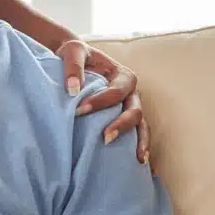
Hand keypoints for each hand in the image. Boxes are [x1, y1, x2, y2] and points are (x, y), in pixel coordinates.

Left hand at [57, 39, 149, 166]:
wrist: (75, 57)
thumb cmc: (75, 53)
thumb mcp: (73, 50)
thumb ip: (73, 67)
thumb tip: (72, 90)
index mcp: (122, 75)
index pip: (115, 91)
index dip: (100, 102)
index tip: (79, 111)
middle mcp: (131, 92)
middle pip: (134, 111)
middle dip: (122, 125)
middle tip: (105, 138)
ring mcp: (130, 106)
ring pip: (141, 126)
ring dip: (140, 142)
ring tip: (137, 160)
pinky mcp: (124, 118)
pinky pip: (136, 134)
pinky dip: (139, 147)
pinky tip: (139, 164)